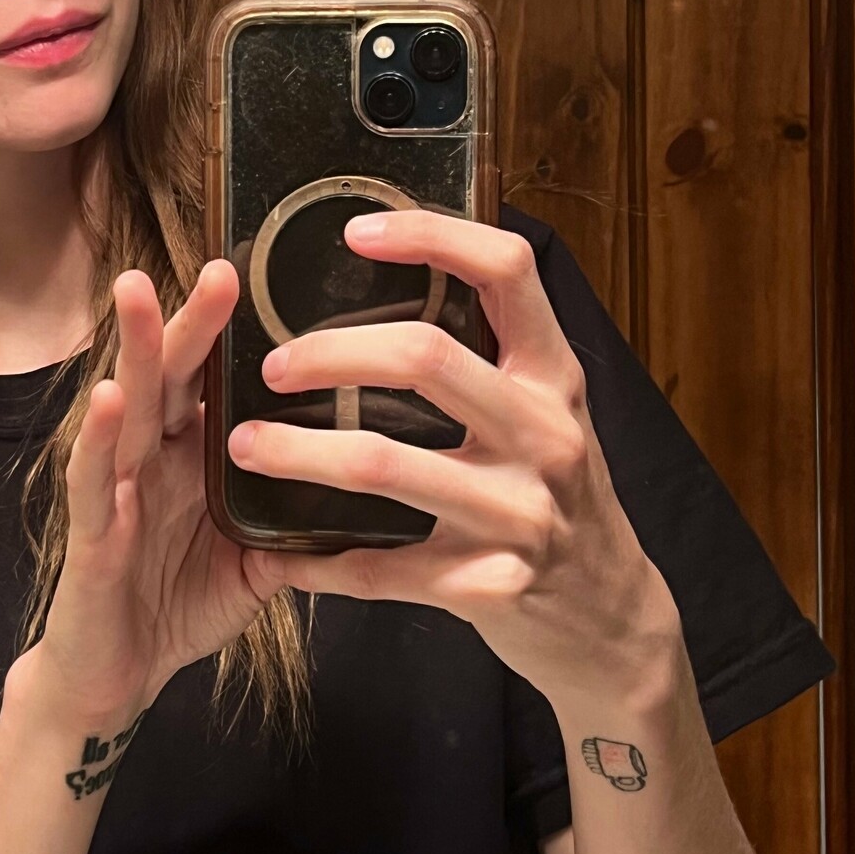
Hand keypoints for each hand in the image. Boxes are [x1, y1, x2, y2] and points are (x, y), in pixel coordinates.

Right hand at [18, 256, 276, 727]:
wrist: (116, 679)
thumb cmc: (178, 607)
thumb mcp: (258, 564)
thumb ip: (304, 526)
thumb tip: (388, 506)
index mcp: (194, 456)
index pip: (216, 380)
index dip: (237, 333)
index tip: (273, 279)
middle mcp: (155, 457)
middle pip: (173, 374)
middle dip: (192, 319)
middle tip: (222, 266)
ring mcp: (118, 487)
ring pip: (127, 406)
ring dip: (132, 348)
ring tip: (139, 290)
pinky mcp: (91, 532)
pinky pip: (94, 479)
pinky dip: (100, 438)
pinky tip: (108, 399)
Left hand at [236, 209, 679, 710]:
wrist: (610, 621)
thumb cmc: (555, 496)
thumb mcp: (546, 412)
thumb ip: (489, 356)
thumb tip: (392, 276)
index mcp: (553, 374)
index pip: (507, 269)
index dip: (433, 235)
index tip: (356, 231)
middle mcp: (546, 432)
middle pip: (426, 357)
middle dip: (330, 353)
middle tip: (272, 365)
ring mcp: (521, 512)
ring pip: (386, 463)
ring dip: (299, 454)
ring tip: (243, 445)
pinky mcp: (492, 585)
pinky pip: (382, 568)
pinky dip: (320, 561)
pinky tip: (280, 554)